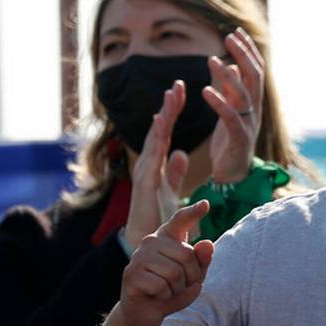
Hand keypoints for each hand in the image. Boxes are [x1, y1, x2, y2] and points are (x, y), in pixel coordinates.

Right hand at [117, 200, 214, 325]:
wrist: (146, 312)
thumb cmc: (172, 289)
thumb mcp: (193, 276)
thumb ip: (202, 260)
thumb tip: (208, 244)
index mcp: (167, 238)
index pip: (180, 220)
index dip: (193, 212)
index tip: (206, 204)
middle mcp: (151, 242)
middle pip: (187, 256)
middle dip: (191, 277)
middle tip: (180, 285)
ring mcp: (138, 257)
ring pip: (175, 273)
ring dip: (178, 289)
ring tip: (168, 290)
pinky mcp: (131, 274)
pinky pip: (161, 286)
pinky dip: (165, 296)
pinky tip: (156, 295)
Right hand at [125, 81, 188, 245]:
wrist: (147, 240)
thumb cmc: (158, 216)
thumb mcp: (171, 189)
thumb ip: (175, 172)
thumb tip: (180, 152)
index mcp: (156, 163)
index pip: (165, 132)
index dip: (172, 112)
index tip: (180, 91)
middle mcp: (148, 163)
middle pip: (158, 130)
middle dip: (168, 107)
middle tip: (176, 85)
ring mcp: (144, 172)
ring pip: (154, 139)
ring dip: (163, 117)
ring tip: (171, 97)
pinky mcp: (145, 184)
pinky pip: (153, 157)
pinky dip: (157, 140)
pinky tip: (162, 125)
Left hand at [206, 28, 263, 183]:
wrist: (233, 176)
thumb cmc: (231, 143)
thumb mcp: (231, 111)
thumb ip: (232, 90)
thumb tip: (233, 66)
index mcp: (252, 102)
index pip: (255, 70)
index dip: (248, 50)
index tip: (236, 31)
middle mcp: (255, 110)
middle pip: (255, 77)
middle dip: (243, 55)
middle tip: (229, 36)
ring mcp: (249, 124)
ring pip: (244, 95)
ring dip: (228, 76)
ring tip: (212, 60)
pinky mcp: (239, 139)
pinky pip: (231, 118)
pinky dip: (219, 103)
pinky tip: (205, 91)